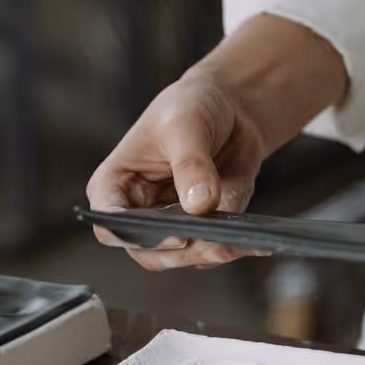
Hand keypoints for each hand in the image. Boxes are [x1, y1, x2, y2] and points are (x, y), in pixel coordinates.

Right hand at [87, 72, 265, 270]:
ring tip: (239, 239)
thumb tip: (200, 205)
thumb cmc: (190, 107)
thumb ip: (191, 165)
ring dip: (211, 252)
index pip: (108, 223)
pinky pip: (213, 251)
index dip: (135, 236)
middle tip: (214, 242)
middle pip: (147, 253)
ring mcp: (169, 225)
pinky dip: (234, 247)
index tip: (174, 234)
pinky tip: (255, 240)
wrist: (228, 109)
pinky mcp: (201, 230)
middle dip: (182, 252)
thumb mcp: (185, 125)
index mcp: (114, 185)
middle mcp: (137, 212)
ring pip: (182, 258)